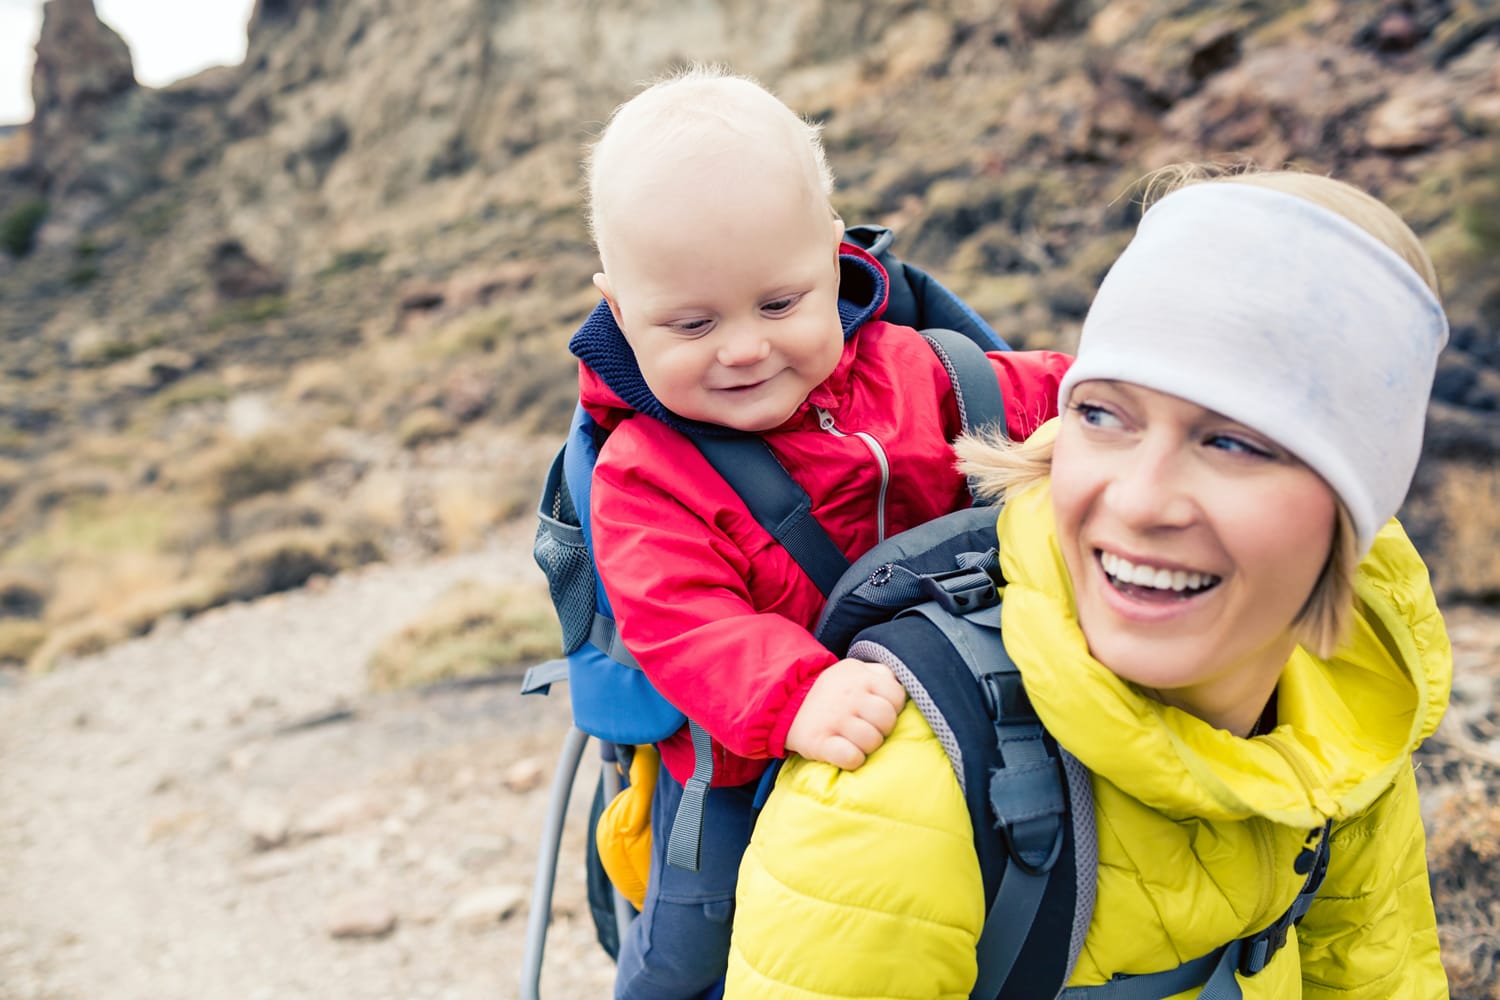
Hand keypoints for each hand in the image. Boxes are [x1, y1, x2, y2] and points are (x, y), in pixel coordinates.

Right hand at [784, 658, 906, 769]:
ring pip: (872, 741)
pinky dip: (853, 759)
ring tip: (856, 741)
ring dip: (867, 746)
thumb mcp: (854, 671)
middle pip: (887, 720)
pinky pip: (851, 758)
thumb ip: (880, 673)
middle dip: (882, 729)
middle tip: (868, 728)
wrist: (786, 702)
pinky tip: (846, 753)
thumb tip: (902, 685)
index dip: (893, 707)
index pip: (897, 696)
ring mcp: (834, 719)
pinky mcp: (820, 742)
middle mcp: (848, 696)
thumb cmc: (832, 690)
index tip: (878, 711)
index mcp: (860, 676)